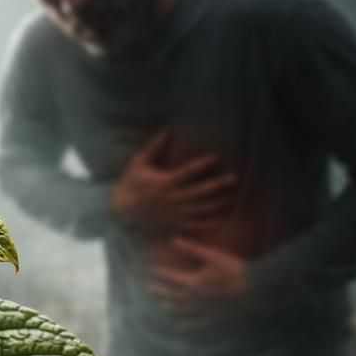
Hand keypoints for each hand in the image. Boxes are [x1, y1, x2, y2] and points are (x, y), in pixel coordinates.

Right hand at [111, 130, 237, 233]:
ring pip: (200, 209)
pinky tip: (222, 218)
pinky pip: (193, 225)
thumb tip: (167, 130)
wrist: (120, 209)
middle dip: (218, 185)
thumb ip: (154, 147)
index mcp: (163, 182)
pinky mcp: (173, 224)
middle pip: (199, 192)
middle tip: (234, 179)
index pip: (187, 172)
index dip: (202, 165)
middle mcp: (171, 199)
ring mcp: (173, 214)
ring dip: (218, 204)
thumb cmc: (131, 182)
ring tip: (233, 197)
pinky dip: (208, 224)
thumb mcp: (139, 162)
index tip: (216, 157)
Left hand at [146, 237, 248, 325]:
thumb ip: (192, 248)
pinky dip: (187, 323)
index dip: (160, 272)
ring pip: (181, 309)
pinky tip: (180, 325)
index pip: (171, 277)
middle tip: (147, 287)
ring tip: (160, 304)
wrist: (257, 289)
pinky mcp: (214, 317)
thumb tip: (174, 240)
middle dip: (159, 290)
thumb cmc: (236, 269)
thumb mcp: (214, 255)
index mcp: (193, 282)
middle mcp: (194, 298)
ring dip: (169, 305)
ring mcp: (203, 309)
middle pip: (171, 294)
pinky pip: (197, 322)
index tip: (151, 269)